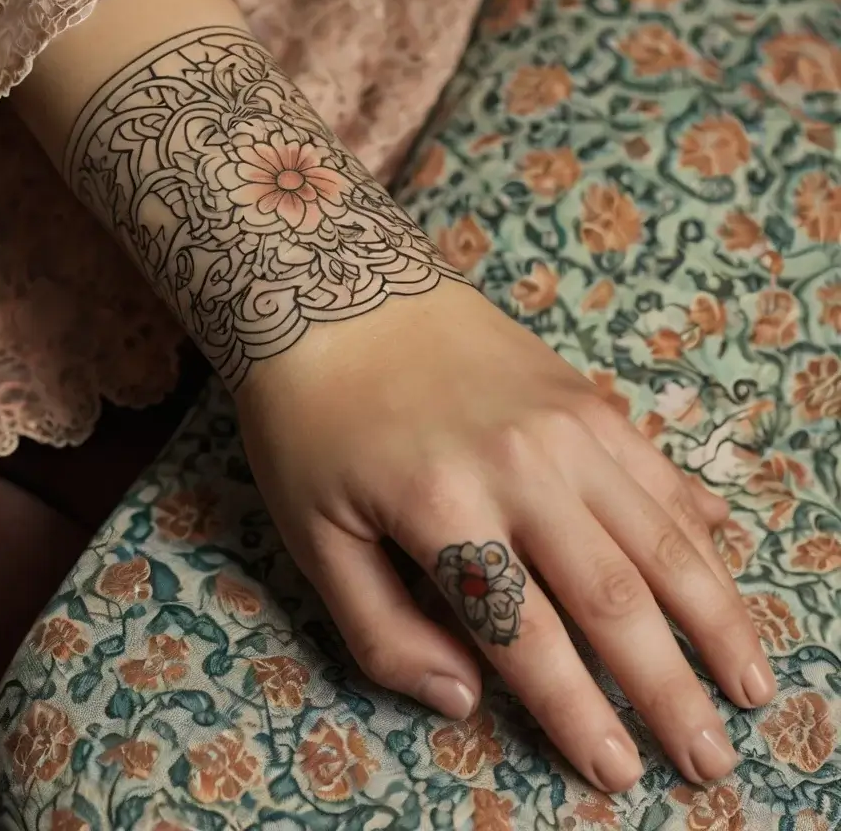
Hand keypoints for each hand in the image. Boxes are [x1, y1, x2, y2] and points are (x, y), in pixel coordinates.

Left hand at [235, 280, 775, 792]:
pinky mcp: (582, 393)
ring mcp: (564, 425)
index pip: (530, 640)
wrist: (333, 291)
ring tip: (751, 682)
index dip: (581, 717)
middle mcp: (523, 469)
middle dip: (670, 690)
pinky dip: (697, 518)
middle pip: (617, 598)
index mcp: (445, 512)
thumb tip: (464, 701)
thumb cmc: (312, 421)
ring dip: (715, 615)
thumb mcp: (313, 534)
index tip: (620, 773)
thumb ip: (381, 630)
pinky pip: (656, 467)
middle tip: (711, 759)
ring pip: (662, 535)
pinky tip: (728, 554)